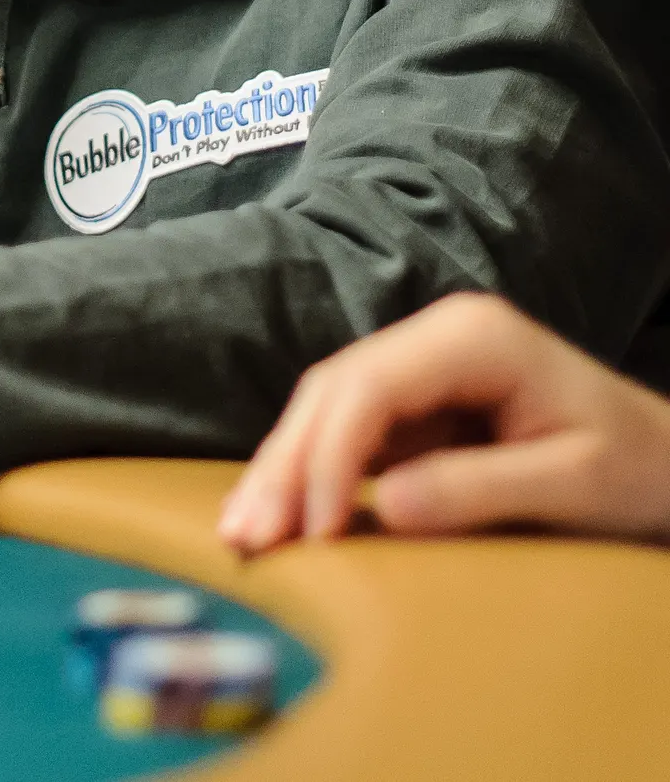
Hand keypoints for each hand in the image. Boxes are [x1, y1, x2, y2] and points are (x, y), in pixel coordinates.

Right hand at [217, 293, 669, 551]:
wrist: (669, 458)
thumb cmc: (637, 468)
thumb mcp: (574, 484)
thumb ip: (479, 489)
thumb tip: (380, 506)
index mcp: (473, 336)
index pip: (372, 384)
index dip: (330, 453)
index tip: (314, 529)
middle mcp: (436, 336)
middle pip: (335, 388)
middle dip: (285, 460)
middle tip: (246, 534)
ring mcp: (422, 364)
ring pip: (328, 404)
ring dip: (284, 466)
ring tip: (243, 530)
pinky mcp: (417, 400)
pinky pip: (348, 428)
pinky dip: (310, 470)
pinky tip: (281, 512)